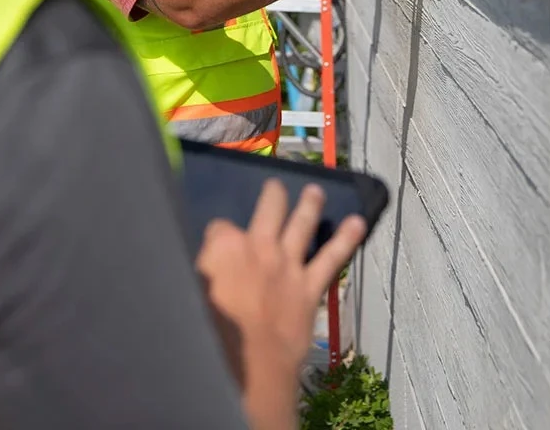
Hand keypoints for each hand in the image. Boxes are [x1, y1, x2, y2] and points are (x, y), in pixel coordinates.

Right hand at [196, 181, 366, 429]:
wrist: (250, 361)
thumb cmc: (210, 331)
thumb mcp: (190, 292)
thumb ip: (200, 273)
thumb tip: (201, 268)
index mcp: (223, 247)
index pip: (219, 228)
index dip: (219, 237)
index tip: (217, 244)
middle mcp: (258, 246)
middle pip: (268, 210)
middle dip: (273, 195)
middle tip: (276, 187)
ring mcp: (287, 264)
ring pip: (301, 225)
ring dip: (310, 206)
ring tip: (316, 191)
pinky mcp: (309, 286)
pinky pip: (331, 257)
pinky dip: (346, 239)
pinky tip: (358, 223)